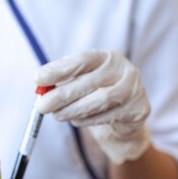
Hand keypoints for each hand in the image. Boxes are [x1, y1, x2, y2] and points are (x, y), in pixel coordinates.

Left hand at [35, 50, 150, 163]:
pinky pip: (110, 115)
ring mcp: (135, 89)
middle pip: (90, 81)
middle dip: (62, 95)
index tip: (38, 78)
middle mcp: (124, 69)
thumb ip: (61, 81)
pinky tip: (77, 120)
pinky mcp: (139, 109)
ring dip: (74, 110)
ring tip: (58, 115)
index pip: (82, 60)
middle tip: (42, 106)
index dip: (59, 69)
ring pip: (101, 100)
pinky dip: (88, 120)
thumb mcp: (79, 84)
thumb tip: (39, 82)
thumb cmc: (96, 96)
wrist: (124, 118)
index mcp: (107, 57)